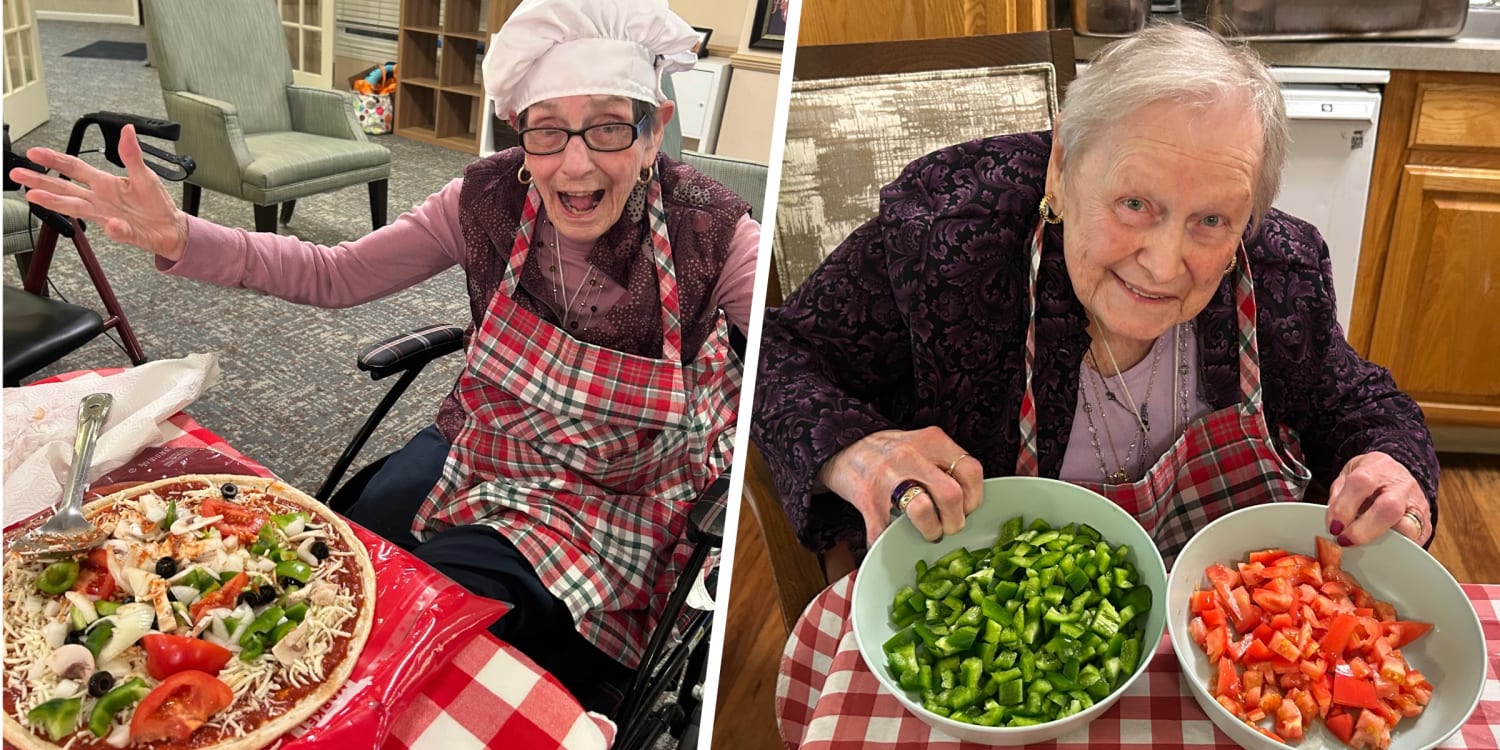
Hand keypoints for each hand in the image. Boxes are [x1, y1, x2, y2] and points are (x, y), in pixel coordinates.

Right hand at [8, 124, 188, 260]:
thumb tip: (127, 131)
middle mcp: (99, 198)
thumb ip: (132, 155)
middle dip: (40, 180)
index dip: (54, 159)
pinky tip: (112, 224)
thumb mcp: (145, 175)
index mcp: (105, 182)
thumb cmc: (156, 202)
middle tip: (18, 174)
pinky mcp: (120, 232)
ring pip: (76, 208)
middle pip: (64, 187)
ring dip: (56, 203)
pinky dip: (115, 228)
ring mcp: (106, 215)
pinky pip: (116, 230)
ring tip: (35, 197)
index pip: (74, 167)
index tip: (34, 153)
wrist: (171, 228)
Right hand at [817, 426, 983, 545]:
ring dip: (930, 531)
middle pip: (951, 495)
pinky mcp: (866, 497)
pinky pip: (882, 529)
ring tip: (928, 533)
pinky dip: (887, 542)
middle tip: (949, 527)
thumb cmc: (887, 450)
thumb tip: (966, 498)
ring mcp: (887, 476)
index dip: (974, 497)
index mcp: (931, 441)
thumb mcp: (920, 443)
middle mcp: (911, 455)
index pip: (970, 470)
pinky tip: (889, 540)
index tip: (967, 509)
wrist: (842, 445)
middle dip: (955, 521)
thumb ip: (943, 463)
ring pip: (922, 510)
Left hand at [1324, 451, 1429, 546]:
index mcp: (1377, 468)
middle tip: (1345, 540)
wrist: (1396, 473)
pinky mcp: (1426, 524)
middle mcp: (1401, 485)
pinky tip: (1381, 546)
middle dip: (1364, 530)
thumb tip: (1334, 524)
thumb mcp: (1347, 477)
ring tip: (1365, 545)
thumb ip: (1338, 498)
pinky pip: (1413, 541)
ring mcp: (1417, 504)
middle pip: (1389, 508)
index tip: (1334, 527)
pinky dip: (1396, 548)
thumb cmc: (1369, 476)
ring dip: (1381, 541)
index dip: (1345, 507)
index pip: (1362, 483)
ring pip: (1407, 529)